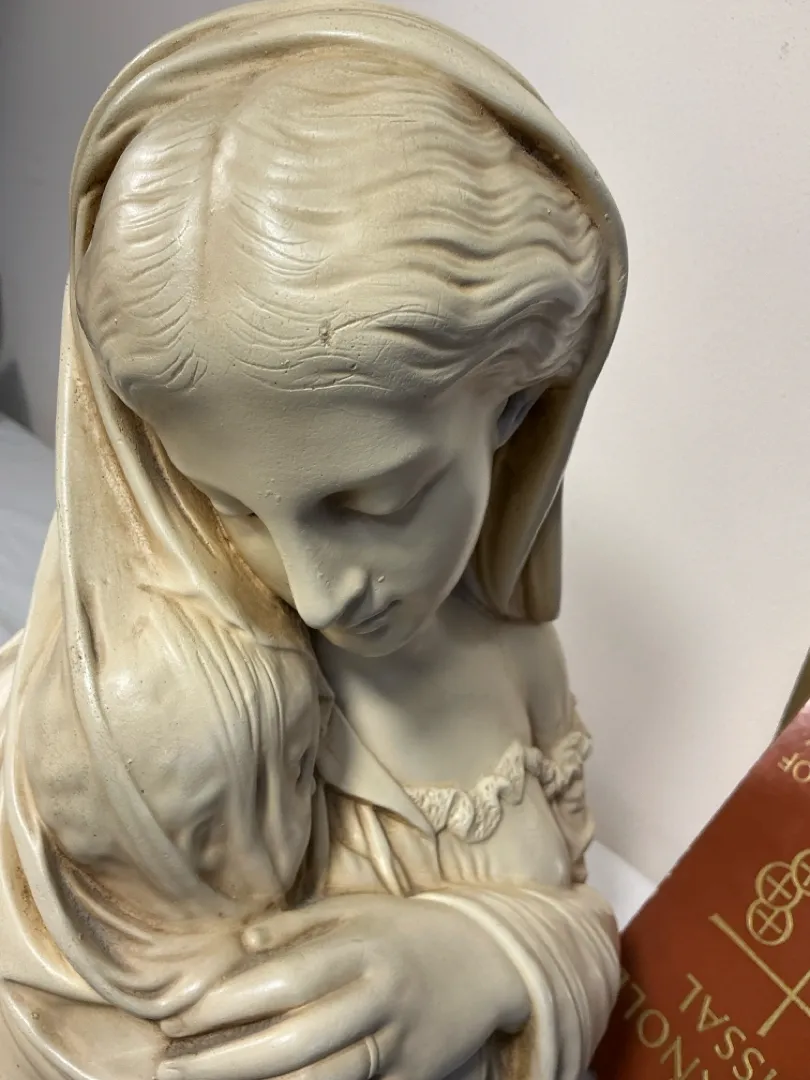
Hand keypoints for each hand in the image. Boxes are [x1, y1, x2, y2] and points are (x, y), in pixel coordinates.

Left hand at [157, 893, 529, 1079]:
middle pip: (294, 1045)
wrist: (487, 962)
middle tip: (169, 1067)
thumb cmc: (405, 930)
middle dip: (223, 1063)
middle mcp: (380, 999)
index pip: (284, 981)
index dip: (224, 1003)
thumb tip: (239, 946)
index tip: (176, 1018)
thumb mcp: (356, 910)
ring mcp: (398, 1047)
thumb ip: (297, 927)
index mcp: (363, 947)